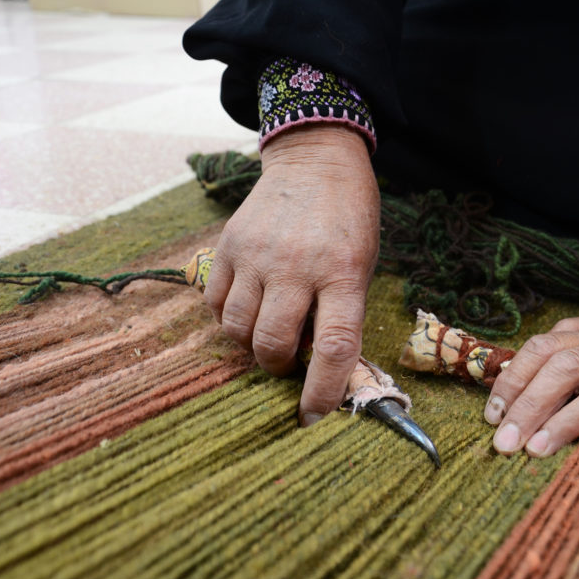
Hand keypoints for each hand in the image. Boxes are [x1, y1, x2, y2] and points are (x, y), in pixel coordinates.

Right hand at [203, 124, 379, 425]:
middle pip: (272, 344)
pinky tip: (248, 306)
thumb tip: (326, 373)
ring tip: (268, 331)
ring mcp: (257, 255)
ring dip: (251, 345)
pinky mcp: (228, 246)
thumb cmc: (349, 221)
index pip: (333, 346)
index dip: (322, 390)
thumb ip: (342, 314)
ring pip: (236, 329)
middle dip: (278, 368)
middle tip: (288, 360)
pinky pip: (215, 304)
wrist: (315, 161)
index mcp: (343, 272)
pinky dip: (228, 318)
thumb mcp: (363, 265)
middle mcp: (297, 265)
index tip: (312, 417)